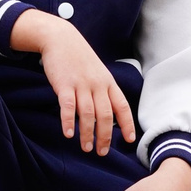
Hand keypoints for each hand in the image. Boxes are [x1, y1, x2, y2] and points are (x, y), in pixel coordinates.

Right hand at [12, 10, 136, 155]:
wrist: (61, 38)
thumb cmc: (79, 58)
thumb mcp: (97, 71)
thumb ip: (103, 90)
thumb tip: (107, 113)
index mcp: (108, 82)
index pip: (122, 106)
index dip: (127, 124)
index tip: (129, 140)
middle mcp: (98, 84)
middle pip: (105, 115)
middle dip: (105, 136)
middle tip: (101, 152)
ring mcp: (81, 84)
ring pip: (88, 114)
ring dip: (87, 134)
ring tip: (86, 148)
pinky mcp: (64, 84)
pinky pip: (68, 106)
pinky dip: (69, 121)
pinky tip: (68, 134)